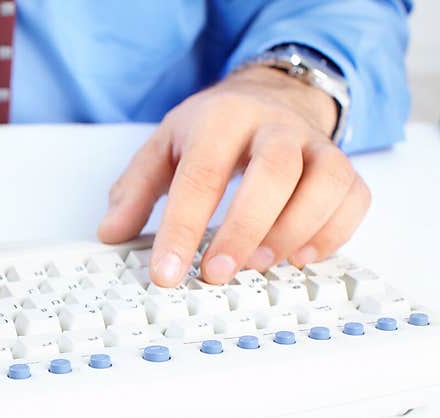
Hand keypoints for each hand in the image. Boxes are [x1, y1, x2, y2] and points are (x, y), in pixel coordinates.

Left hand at [99, 65, 368, 285]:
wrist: (272, 94)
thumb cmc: (213, 129)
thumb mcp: (163, 147)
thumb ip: (134, 190)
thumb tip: (110, 234)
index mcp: (221, 119)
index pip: (201, 175)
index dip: (182, 229)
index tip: (165, 273)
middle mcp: (275, 127)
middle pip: (274, 173)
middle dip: (244, 230)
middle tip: (215, 275)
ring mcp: (316, 145)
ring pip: (325, 184)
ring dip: (293, 233)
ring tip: (257, 266)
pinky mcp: (344, 167)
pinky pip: (354, 199)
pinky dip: (332, 234)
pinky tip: (298, 257)